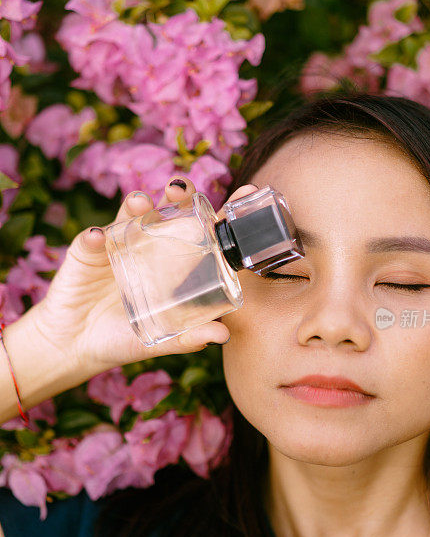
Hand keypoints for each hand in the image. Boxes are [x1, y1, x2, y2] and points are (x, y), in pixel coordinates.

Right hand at [29, 178, 257, 379]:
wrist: (77, 346)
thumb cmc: (124, 338)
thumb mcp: (160, 339)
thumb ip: (189, 337)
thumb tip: (224, 334)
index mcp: (172, 262)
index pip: (201, 231)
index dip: (219, 213)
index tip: (245, 192)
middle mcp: (148, 245)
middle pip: (168, 210)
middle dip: (178, 194)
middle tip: (182, 190)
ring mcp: (118, 244)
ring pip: (130, 214)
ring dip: (137, 205)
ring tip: (142, 204)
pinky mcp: (86, 252)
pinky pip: (92, 239)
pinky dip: (95, 236)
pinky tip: (98, 237)